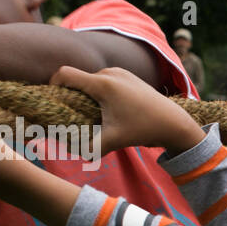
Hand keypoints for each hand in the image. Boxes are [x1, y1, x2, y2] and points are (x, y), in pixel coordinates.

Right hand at [49, 65, 204, 154]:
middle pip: (77, 78)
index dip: (52, 84)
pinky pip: (103, 81)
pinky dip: (98, 92)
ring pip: (91, 80)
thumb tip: (68, 152)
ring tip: (88, 114)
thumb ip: (88, 147)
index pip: (65, 73)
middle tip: (68, 114)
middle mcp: (110, 73)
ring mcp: (120, 73)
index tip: (51, 101)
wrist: (174, 123)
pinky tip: (104, 110)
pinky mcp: (127, 76)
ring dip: (85, 94)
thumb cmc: (143, 130)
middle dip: (70, 94)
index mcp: (103, 84)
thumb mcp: (113, 141)